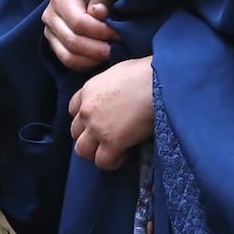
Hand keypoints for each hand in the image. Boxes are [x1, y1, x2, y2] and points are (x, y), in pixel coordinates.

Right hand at [43, 0, 117, 71]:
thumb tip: (100, 13)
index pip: (79, 23)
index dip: (102, 31)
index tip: (121, 33)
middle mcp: (50, 15)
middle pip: (73, 42)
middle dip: (99, 48)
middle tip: (119, 48)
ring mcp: (50, 32)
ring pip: (69, 56)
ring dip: (94, 59)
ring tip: (112, 53)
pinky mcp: (55, 45)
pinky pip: (69, 63)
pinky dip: (87, 64)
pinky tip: (101, 58)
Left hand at [68, 56, 153, 170]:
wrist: (160, 82)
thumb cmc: (146, 73)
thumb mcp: (117, 72)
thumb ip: (109, 86)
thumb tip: (117, 95)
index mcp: (88, 91)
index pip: (73, 109)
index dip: (85, 118)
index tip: (99, 120)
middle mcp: (87, 110)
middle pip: (75, 131)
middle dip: (88, 136)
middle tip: (106, 138)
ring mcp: (97, 128)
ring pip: (82, 150)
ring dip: (95, 152)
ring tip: (112, 150)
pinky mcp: (112, 142)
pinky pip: (103, 162)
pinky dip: (112, 162)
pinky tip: (124, 153)